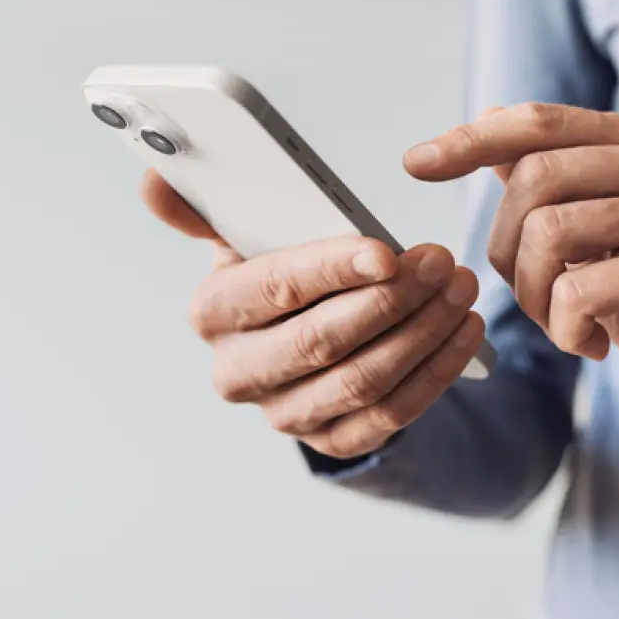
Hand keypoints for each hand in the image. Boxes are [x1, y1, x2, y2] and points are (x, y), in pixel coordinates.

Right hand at [140, 169, 485, 458]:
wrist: (295, 343)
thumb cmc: (277, 277)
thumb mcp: (244, 238)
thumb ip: (206, 207)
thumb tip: (154, 178)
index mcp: (214, 313)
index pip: (273, 290)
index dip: (331, 269)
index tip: (385, 250)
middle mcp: (241, 372)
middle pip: (322, 342)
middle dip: (390, 300)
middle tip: (440, 261)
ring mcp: (287, 414)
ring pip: (365, 380)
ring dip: (423, 332)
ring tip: (460, 287)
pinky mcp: (333, 440)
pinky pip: (392, 414)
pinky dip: (436, 371)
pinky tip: (464, 331)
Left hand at [403, 104, 618, 451]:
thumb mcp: (593, 227)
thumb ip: (549, 174)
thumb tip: (486, 118)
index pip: (537, 123)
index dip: (469, 141)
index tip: (413, 163)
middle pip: (532, 178)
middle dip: (506, 248)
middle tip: (532, 294)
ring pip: (546, 233)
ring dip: (533, 296)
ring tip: (561, 321)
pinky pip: (576, 290)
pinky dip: (564, 329)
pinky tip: (590, 343)